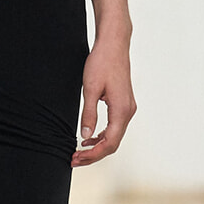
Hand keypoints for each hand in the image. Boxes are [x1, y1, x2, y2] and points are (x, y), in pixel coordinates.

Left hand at [72, 34, 135, 166]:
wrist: (114, 44)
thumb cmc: (102, 62)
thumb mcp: (90, 89)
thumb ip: (88, 114)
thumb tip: (84, 135)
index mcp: (121, 110)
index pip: (109, 143)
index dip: (93, 155)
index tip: (77, 158)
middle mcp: (128, 111)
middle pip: (113, 143)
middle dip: (94, 154)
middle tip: (74, 159)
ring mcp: (128, 108)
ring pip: (115, 136)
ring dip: (98, 146)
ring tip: (79, 151)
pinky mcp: (124, 103)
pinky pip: (115, 126)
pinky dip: (102, 135)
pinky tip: (89, 137)